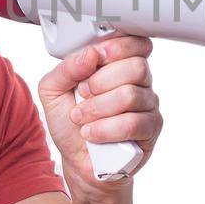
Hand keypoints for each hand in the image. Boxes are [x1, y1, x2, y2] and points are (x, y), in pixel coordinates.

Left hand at [38, 37, 163, 189]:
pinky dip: (105, 129)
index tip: (96, 57)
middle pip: (137, 67)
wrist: (77, 160)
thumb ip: (66, 68)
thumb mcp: (54, 91)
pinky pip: (133, 123)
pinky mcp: (150, 130)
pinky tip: (92, 133)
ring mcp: (148, 106)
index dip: (118, 47)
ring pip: (131, 95)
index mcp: (120, 65)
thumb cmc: (70, 123)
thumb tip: (90, 54)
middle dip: (101, 81)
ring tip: (81, 119)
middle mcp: (139, 82)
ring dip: (98, 108)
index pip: (137, 43)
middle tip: (83, 94)